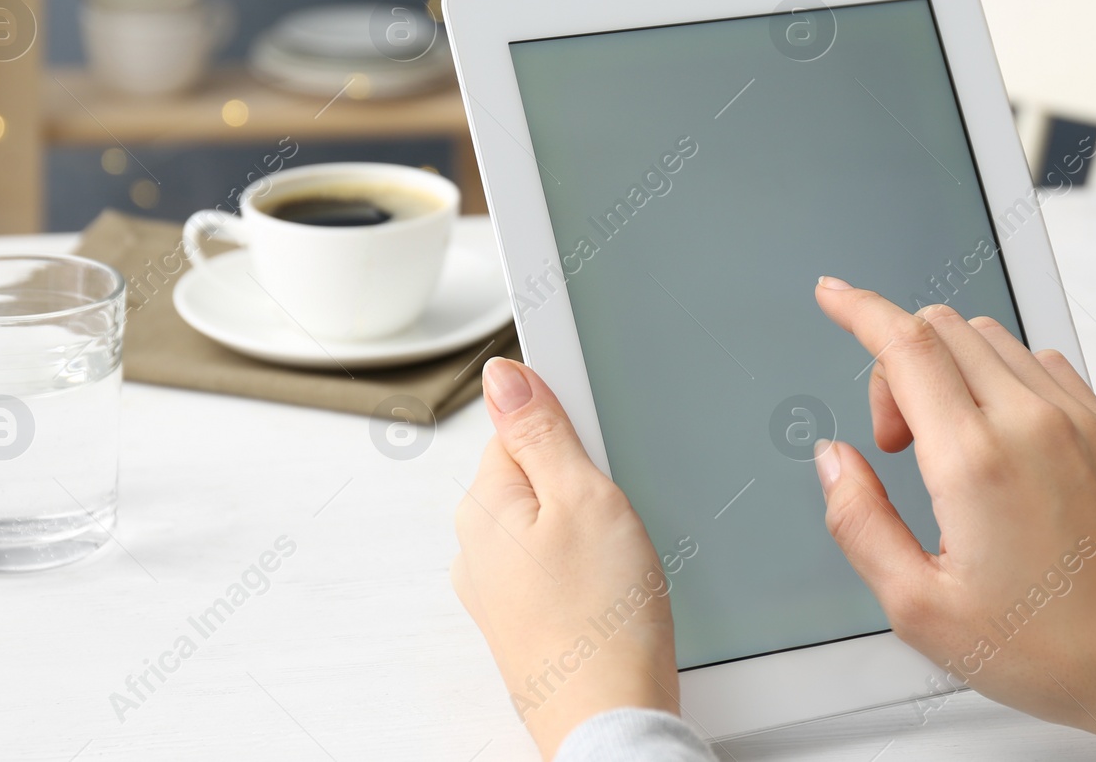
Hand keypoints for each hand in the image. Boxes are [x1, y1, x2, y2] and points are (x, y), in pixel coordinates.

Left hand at [452, 357, 678, 759]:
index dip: (571, 433)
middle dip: (583, 485)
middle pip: (536, 476)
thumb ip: (542, 430)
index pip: (519, 427)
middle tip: (617, 519)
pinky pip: (555, 568)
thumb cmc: (602, 621)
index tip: (600, 453)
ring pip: (550, 525)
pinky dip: (586, 571)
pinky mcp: (523, 621)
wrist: (610, 719)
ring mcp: (496, 589)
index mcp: (482, 505)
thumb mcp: (584, 497)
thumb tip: (504, 375)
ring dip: (588, 531)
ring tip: (620, 565)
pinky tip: (613, 593)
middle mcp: (475, 547)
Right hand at [812, 277, 1095, 761]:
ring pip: (986, 336)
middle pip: (939, 327)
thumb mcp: (921, 609)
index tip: (832, 296)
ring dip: (945, 367)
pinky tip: (995, 439)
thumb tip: (834, 461)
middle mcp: (1029, 422)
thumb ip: (859, 523)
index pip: (904, 344)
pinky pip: (1034, 361)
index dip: (858, 308)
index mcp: (976, 461)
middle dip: (894, 365)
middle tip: (897, 443)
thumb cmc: (1053, 645)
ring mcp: (1076, 416)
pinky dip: (995, 376)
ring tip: (948, 449)